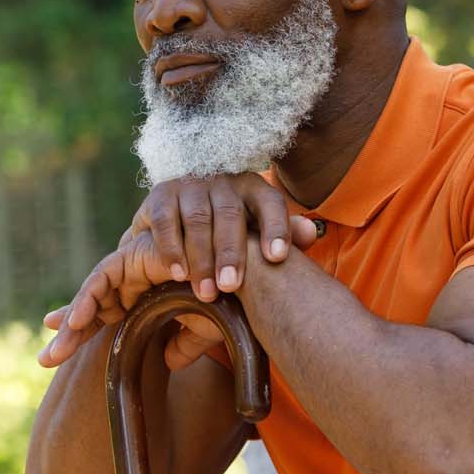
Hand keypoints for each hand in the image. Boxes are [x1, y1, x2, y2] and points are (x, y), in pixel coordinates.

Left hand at [37, 232, 231, 370]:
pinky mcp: (134, 255)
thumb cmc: (231, 299)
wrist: (246, 279)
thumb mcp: (203, 328)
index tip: (56, 352)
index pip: (107, 317)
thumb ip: (185, 345)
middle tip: (45, 359)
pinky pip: (103, 277)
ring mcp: (132, 266)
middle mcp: (135, 280)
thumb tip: (169, 362)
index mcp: (146, 297)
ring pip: (93, 293)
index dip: (83, 333)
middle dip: (70, 332)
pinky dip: (88, 298)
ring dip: (73, 318)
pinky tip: (75, 321)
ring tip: (58, 343)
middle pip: (94, 308)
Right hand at [134, 173, 317, 301]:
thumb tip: (311, 233)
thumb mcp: (256, 230)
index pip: (270, 201)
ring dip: (201, 258)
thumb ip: (284, 234)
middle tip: (231, 286)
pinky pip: (166, 220)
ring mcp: (191, 185)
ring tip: (207, 291)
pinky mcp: (161, 194)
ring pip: (198, 218)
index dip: (276, 227)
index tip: (277, 258)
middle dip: (231, 252)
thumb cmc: (228, 230)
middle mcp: (223, 181)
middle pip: (230, 213)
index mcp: (253, 188)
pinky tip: (179, 274)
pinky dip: (172, 249)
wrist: (179, 216)